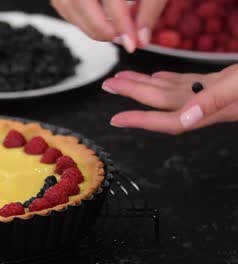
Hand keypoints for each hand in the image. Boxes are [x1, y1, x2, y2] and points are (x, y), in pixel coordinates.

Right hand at [50, 0, 167, 51]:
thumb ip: (150, 6)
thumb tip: (142, 38)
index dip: (121, 22)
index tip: (132, 43)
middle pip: (80, 2)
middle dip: (100, 28)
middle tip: (121, 39)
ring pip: (67, 5)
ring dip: (89, 25)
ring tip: (112, 31)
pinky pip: (63, 4)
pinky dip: (79, 17)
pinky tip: (98, 20)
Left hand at [103, 64, 237, 134]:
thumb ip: (215, 100)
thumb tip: (187, 117)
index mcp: (211, 110)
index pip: (169, 120)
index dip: (141, 120)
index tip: (117, 120)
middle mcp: (208, 106)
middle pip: (163, 102)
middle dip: (134, 93)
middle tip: (109, 85)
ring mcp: (213, 95)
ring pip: (172, 91)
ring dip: (146, 85)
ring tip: (122, 78)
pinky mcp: (220, 83)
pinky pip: (188, 83)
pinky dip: (170, 79)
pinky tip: (157, 77)